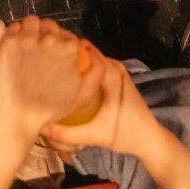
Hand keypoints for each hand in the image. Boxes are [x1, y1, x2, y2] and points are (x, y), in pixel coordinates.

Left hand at [0, 16, 103, 142]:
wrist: (17, 117)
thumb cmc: (49, 109)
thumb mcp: (84, 94)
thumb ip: (97, 70)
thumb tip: (89, 47)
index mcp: (69, 48)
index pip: (68, 35)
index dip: (64, 44)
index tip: (57, 54)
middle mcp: (49, 39)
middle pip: (50, 25)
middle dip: (48, 35)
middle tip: (42, 51)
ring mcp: (27, 39)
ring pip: (32, 22)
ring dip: (32, 30)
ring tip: (29, 46)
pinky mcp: (9, 42)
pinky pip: (14, 26)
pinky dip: (16, 33)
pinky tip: (17, 48)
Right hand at [41, 56, 163, 158]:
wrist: (148, 139)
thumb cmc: (125, 134)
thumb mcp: (94, 136)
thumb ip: (67, 133)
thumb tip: (41, 126)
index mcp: (111, 75)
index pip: (87, 51)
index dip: (68, 49)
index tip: (48, 53)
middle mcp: (116, 68)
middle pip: (88, 53)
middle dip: (69, 56)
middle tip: (47, 62)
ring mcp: (119, 72)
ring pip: (93, 60)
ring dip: (77, 62)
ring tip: (55, 68)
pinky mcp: (119, 79)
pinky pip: (98, 67)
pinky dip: (85, 69)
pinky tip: (72, 80)